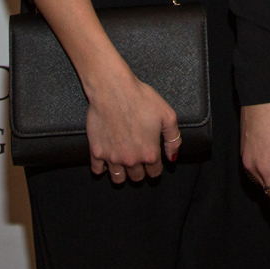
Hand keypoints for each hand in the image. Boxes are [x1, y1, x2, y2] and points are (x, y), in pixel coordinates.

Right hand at [84, 60, 180, 183]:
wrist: (113, 90)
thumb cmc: (140, 99)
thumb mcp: (167, 115)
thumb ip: (173, 139)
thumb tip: (172, 157)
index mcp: (149, 153)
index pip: (154, 172)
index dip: (155, 168)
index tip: (153, 162)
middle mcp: (131, 160)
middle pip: (137, 177)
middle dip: (140, 171)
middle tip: (139, 161)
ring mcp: (112, 158)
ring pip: (118, 179)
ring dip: (123, 174)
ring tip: (124, 163)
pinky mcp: (96, 152)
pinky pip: (98, 170)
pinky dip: (102, 168)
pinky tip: (107, 161)